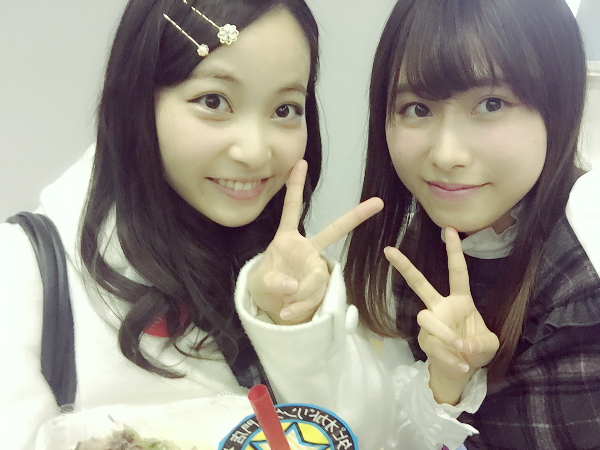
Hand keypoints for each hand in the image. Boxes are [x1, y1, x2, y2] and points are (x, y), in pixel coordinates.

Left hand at [248, 160, 382, 324]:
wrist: (271, 306)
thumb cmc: (263, 285)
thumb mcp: (259, 281)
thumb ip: (273, 281)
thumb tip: (294, 285)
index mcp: (287, 239)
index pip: (292, 208)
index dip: (296, 186)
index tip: (301, 162)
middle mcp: (306, 249)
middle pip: (333, 230)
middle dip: (355, 216)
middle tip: (378, 202)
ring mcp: (315, 267)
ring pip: (318, 278)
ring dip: (302, 296)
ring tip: (283, 307)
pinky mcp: (319, 286)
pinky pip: (316, 296)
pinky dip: (302, 306)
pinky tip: (288, 312)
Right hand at [384, 227, 498, 402]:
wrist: (462, 372)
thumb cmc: (476, 350)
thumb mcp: (490, 345)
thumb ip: (480, 342)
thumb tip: (462, 343)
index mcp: (460, 300)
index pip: (457, 272)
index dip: (453, 251)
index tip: (450, 229)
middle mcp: (441, 307)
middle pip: (420, 284)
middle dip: (405, 267)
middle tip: (388, 250)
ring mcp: (430, 323)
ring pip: (426, 318)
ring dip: (446, 335)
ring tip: (462, 350)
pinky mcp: (423, 340)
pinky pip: (433, 344)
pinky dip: (449, 356)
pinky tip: (461, 364)